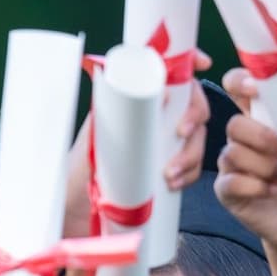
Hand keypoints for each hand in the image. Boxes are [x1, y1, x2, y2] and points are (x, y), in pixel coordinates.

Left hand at [63, 51, 214, 237]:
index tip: (203, 63)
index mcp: (132, 102)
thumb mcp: (94, 136)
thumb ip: (116, 111)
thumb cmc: (75, 172)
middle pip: (190, 104)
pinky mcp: (165, 170)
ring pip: (195, 137)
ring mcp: (160, 144)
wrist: (73, 212)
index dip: (188, 63)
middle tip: (182, 132)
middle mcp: (149, 119)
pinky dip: (189, 174)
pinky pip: (191, 166)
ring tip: (169, 174)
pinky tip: (175, 183)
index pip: (165, 73)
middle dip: (194, 115)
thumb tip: (158, 93)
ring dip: (190, 153)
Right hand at [222, 67, 276, 275]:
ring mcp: (232, 166)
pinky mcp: (229, 192)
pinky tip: (273, 191)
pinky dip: (255, 186)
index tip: (256, 88)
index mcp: (262, 119)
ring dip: (264, 166)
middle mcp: (242, 140)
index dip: (240, 82)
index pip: (238, 87)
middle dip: (262, 137)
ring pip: (232, 153)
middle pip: (234, 124)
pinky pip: (231, 182)